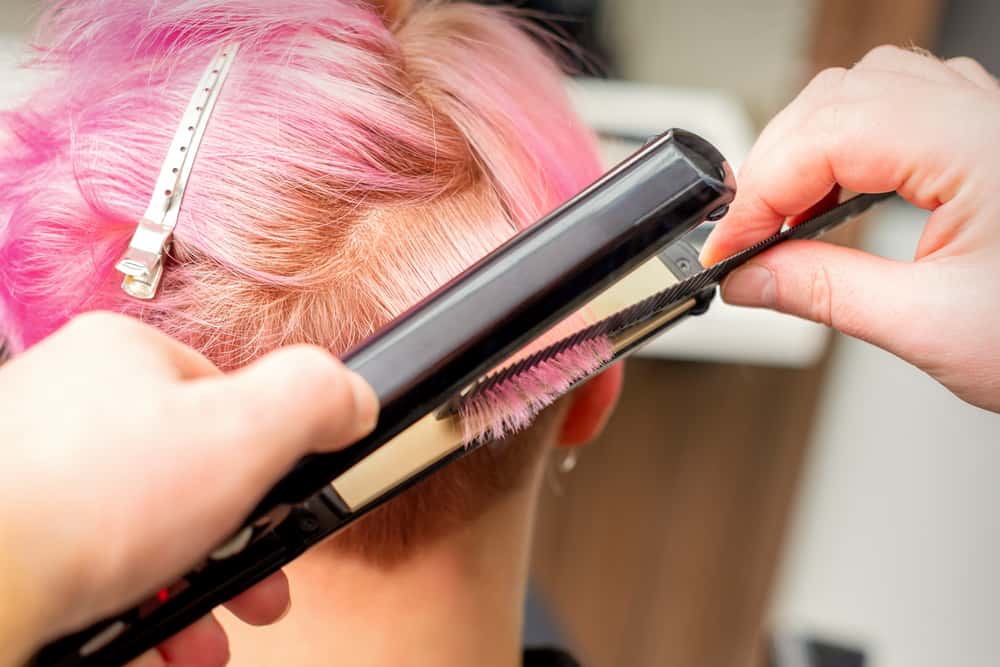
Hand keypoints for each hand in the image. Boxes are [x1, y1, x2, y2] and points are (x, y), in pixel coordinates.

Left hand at [0, 312, 377, 666]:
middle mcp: (72, 405)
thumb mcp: (242, 433)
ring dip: (187, 591)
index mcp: (125, 360)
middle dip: (233, 547)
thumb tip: (353, 397)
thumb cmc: (87, 503)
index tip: (284, 523)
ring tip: (204, 638)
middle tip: (256, 592)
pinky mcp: (13, 533)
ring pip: (137, 531)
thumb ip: (313, 399)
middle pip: (185, 476)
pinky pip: (88, 565)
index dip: (268, 469)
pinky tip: (150, 642)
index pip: (226, 402)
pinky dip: (127, 608)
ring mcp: (33, 471)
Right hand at [701, 46, 999, 411]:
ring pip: (860, 91)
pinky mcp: (979, 134)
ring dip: (804, 148)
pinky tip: (829, 191)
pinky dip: (841, 144)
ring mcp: (981, 116)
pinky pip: (891, 106)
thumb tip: (748, 278)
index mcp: (975, 146)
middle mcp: (979, 114)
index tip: (727, 247)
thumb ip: (824, 293)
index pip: (827, 137)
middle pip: (836, 99)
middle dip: (773, 166)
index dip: (759, 193)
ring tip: (782, 215)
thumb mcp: (932, 326)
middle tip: (747, 236)